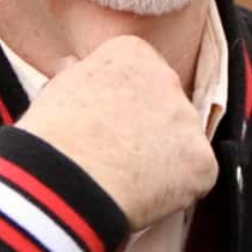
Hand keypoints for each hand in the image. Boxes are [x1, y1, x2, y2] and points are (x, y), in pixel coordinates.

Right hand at [15, 35, 217, 231]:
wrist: (62, 180)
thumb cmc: (51, 137)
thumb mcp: (57, 89)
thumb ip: (78, 73)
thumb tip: (74, 65)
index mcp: (131, 53)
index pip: (140, 75)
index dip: (124, 105)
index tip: (106, 124)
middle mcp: (167, 78)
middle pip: (166, 106)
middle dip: (149, 129)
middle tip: (117, 155)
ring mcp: (188, 120)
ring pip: (183, 143)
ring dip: (164, 160)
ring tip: (126, 180)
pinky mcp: (201, 161)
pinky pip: (196, 178)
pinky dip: (177, 192)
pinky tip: (144, 198)